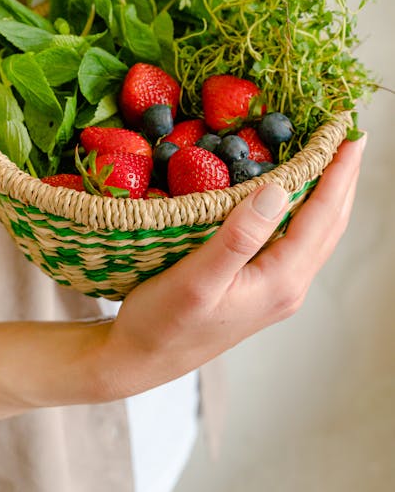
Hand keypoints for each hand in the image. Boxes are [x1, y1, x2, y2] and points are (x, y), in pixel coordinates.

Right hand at [101, 134, 366, 395]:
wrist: (142, 358)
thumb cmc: (163, 322)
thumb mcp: (197, 279)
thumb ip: (239, 237)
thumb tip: (277, 191)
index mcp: (279, 281)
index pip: (322, 217)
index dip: (339, 173)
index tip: (351, 134)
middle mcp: (288, 286)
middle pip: (329, 224)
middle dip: (343, 179)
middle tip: (349, 136)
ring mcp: (277, 289)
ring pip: (316, 233)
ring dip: (328, 194)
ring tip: (331, 158)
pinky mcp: (262, 287)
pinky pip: (296, 240)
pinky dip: (305, 210)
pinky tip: (293, 195)